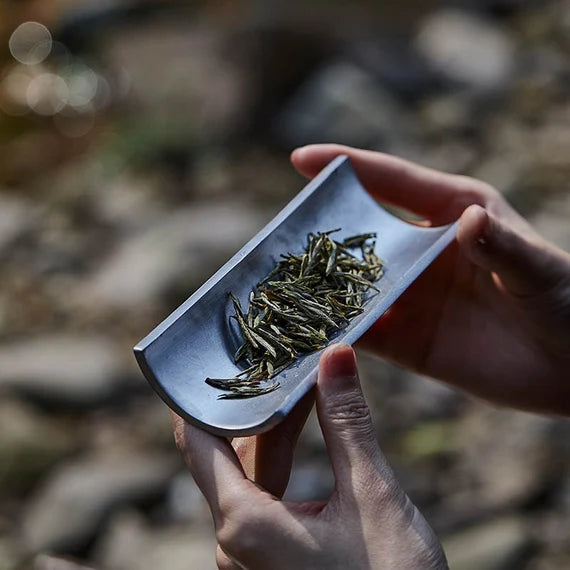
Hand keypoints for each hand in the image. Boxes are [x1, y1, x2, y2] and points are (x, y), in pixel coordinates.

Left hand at [172, 344, 447, 569]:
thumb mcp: (372, 497)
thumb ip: (347, 424)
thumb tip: (337, 355)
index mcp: (245, 526)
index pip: (198, 444)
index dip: (194, 398)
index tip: (201, 357)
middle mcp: (235, 545)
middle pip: (229, 455)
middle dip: (254, 406)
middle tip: (268, 358)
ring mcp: (252, 557)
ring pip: (249, 476)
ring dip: (272, 432)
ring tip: (293, 385)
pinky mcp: (271, 562)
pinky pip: (264, 499)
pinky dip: (281, 462)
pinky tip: (300, 434)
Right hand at [291, 144, 569, 415]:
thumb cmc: (568, 300)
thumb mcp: (538, 266)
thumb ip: (501, 245)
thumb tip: (465, 220)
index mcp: (450, 213)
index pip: (389, 181)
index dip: (345, 167)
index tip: (299, 159)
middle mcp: (420, 252)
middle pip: (358, 235)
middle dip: (316, 233)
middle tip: (272, 236)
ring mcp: (411, 297)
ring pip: (351, 287)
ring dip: (317, 288)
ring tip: (274, 288)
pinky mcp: (409, 340)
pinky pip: (363, 333)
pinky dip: (336, 334)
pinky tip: (306, 337)